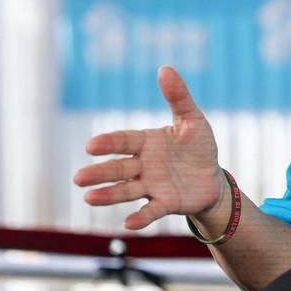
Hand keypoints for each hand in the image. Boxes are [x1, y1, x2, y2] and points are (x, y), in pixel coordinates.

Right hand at [72, 65, 222, 229]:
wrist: (212, 179)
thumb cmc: (199, 147)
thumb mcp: (192, 120)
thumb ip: (178, 97)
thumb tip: (165, 68)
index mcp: (147, 142)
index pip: (124, 141)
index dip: (108, 143)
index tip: (91, 146)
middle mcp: (144, 165)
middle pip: (118, 168)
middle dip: (99, 173)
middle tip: (78, 178)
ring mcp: (152, 186)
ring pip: (127, 190)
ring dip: (109, 196)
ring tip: (89, 199)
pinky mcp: (165, 204)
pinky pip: (151, 211)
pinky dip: (140, 217)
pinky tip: (128, 223)